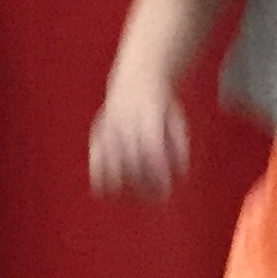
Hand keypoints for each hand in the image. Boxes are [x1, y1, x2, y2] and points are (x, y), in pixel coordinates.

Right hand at [89, 77, 188, 201]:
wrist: (137, 77)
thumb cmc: (161, 105)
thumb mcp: (177, 119)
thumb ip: (179, 145)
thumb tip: (182, 173)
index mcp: (149, 120)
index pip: (152, 153)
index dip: (157, 175)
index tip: (165, 193)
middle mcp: (127, 124)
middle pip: (131, 161)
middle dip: (142, 185)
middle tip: (152, 200)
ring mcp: (110, 126)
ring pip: (110, 160)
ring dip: (119, 184)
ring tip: (127, 199)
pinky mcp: (99, 130)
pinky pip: (94, 154)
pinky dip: (97, 174)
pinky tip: (103, 192)